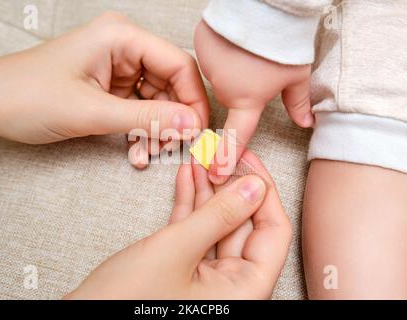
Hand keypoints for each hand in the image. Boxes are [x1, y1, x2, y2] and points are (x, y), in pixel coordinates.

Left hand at [0, 12, 208, 167]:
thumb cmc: (27, 96)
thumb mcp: (93, 112)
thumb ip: (148, 118)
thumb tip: (193, 124)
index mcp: (121, 37)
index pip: (178, 64)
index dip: (193, 100)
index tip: (197, 133)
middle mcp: (123, 48)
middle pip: (171, 84)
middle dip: (172, 120)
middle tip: (171, 149)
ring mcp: (117, 68)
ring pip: (157, 101)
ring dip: (156, 131)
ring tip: (145, 155)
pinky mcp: (109, 88)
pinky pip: (139, 110)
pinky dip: (140, 132)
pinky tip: (134, 152)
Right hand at [66, 151, 291, 299]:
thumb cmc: (126, 300)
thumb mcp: (176, 249)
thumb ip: (219, 216)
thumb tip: (255, 186)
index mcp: (245, 290)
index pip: (273, 233)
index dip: (263, 191)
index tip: (247, 159)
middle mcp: (231, 286)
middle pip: (244, 225)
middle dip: (229, 185)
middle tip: (219, 152)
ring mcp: (206, 278)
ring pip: (217, 225)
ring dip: (207, 191)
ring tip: (200, 157)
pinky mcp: (182, 270)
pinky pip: (194, 233)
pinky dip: (190, 206)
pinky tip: (187, 177)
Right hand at [194, 21, 311, 184]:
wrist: (266, 5)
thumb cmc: (283, 42)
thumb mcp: (296, 76)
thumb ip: (298, 103)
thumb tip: (305, 123)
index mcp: (246, 99)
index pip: (236, 136)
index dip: (225, 158)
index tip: (216, 174)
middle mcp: (223, 88)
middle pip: (229, 97)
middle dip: (241, 88)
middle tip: (256, 68)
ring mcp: (209, 66)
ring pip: (218, 76)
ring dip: (230, 68)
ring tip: (246, 50)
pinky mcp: (200, 45)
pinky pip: (209, 56)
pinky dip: (219, 51)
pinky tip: (232, 40)